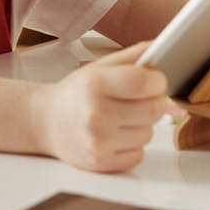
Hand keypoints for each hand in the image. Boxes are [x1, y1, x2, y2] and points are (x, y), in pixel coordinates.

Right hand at [37, 41, 166, 172]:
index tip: (154, 80)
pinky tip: (115, 135)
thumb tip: (164, 47)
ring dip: (141, 125)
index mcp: (95, 84)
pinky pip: (139, 154)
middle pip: (154, 110)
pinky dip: (132, 145)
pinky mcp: (101, 163)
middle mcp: (96, 114)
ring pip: (149, 133)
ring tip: (121, 118)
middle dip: (153, 102)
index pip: (145, 82)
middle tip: (139, 99)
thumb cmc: (77, 92)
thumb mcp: (99, 67)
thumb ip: (133, 56)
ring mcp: (98, 142)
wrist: (45, 122)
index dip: (157, 80)